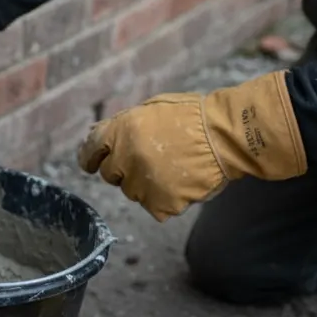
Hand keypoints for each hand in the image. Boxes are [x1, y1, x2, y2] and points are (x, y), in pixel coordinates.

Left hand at [76, 71, 306, 220]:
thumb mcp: (151, 108)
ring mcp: (142, 182)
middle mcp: (125, 158)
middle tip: (151, 160)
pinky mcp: (160, 203)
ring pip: (132, 192)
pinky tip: (182, 185)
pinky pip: (154, 208)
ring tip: (172, 170)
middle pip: (110, 174)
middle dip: (123, 169)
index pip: (90, 150)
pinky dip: (166, 201)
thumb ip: (121, 124)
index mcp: (120, 131)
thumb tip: (94, 136)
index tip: (91, 163)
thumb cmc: (193, 117)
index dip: (89, 158)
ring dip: (146, 185)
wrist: (228, 135)